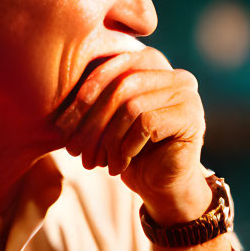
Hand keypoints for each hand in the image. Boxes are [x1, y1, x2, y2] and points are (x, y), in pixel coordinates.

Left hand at [55, 49, 210, 224]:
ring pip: (132, 105)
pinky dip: (127, 146)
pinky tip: (119, 164)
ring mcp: (187, 94)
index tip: (63, 123)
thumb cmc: (131, 150)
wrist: (161, 185)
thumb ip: (95, 96)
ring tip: (96, 161)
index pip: (114, 65)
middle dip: (91, 120)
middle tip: (74, 148)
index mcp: (153, 65)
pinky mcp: (191, 117)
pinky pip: (147, 123)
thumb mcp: (108, 120)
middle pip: (121, 86)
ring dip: (108, 138)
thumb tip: (58, 84)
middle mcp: (175, 74)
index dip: (85, 92)